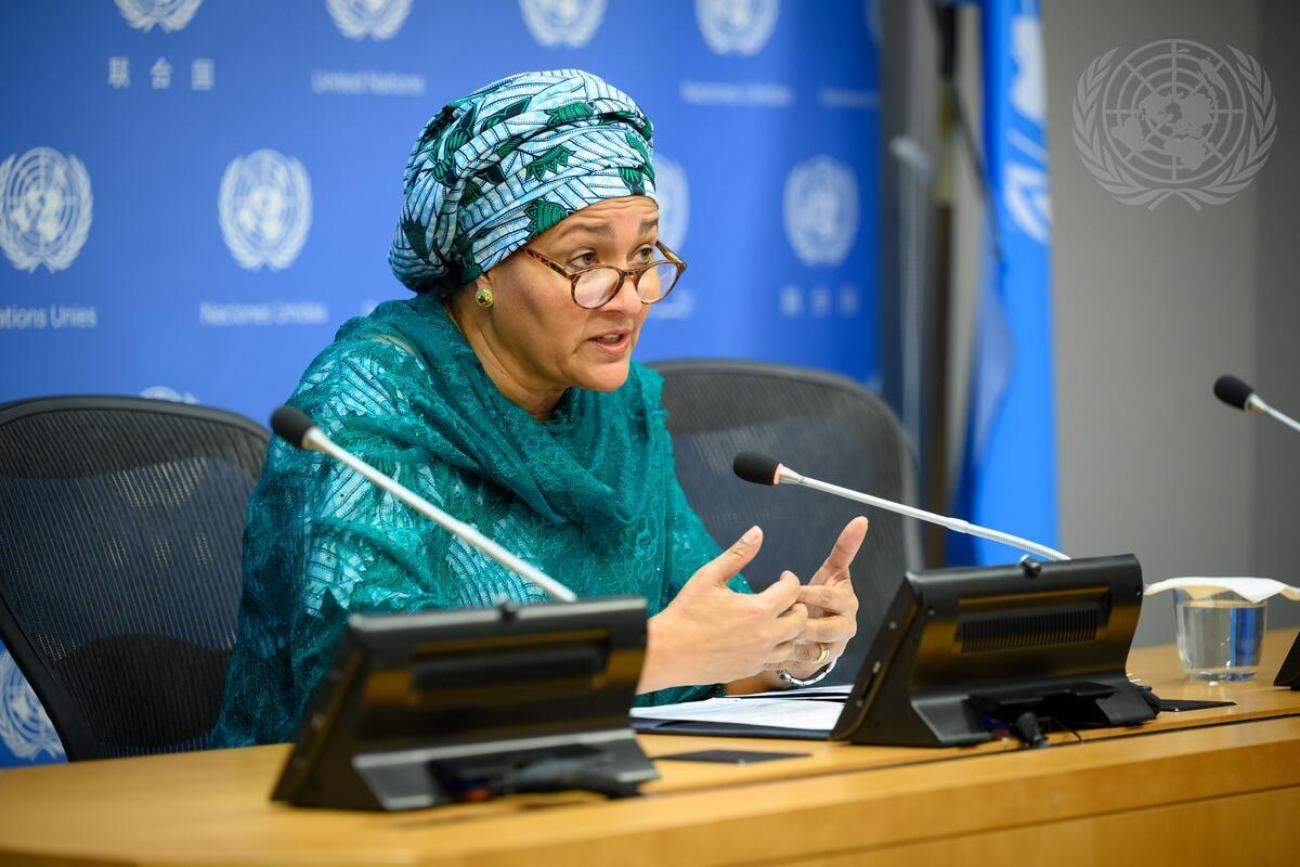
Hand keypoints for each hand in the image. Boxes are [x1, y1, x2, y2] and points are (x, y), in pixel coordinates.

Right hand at [638, 525, 808, 692]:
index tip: (783, 576)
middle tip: (784, 598)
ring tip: (775, 618)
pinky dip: (776, 647)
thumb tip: (757, 532)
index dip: (791, 579)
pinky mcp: (750, 670)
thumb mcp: (709, 576)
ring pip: (793, 643)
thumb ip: (738, 554)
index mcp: (758, 610)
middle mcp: (765, 636)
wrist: (668, 652)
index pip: (792, 591)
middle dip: (797, 605)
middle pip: (801, 620)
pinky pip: (776, 660)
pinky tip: (762, 638)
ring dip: (789, 629)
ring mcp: (759, 657)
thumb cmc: (686, 612)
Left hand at [765, 516, 866, 678]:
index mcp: (847, 601)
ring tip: (771, 626)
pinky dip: (784, 651)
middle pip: (819, 624)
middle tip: (775, 607)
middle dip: (797, 614)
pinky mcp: (819, 661)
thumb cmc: (824, 597)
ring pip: (810, 642)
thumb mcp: (832, 573)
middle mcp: (845, 624)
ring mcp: (833, 645)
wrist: (823, 631)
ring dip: (790, 634)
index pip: (831, 595)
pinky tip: (767, 645)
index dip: (812, 593)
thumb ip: (844, 549)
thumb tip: (861, 520)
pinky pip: (801, 658)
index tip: (793, 587)